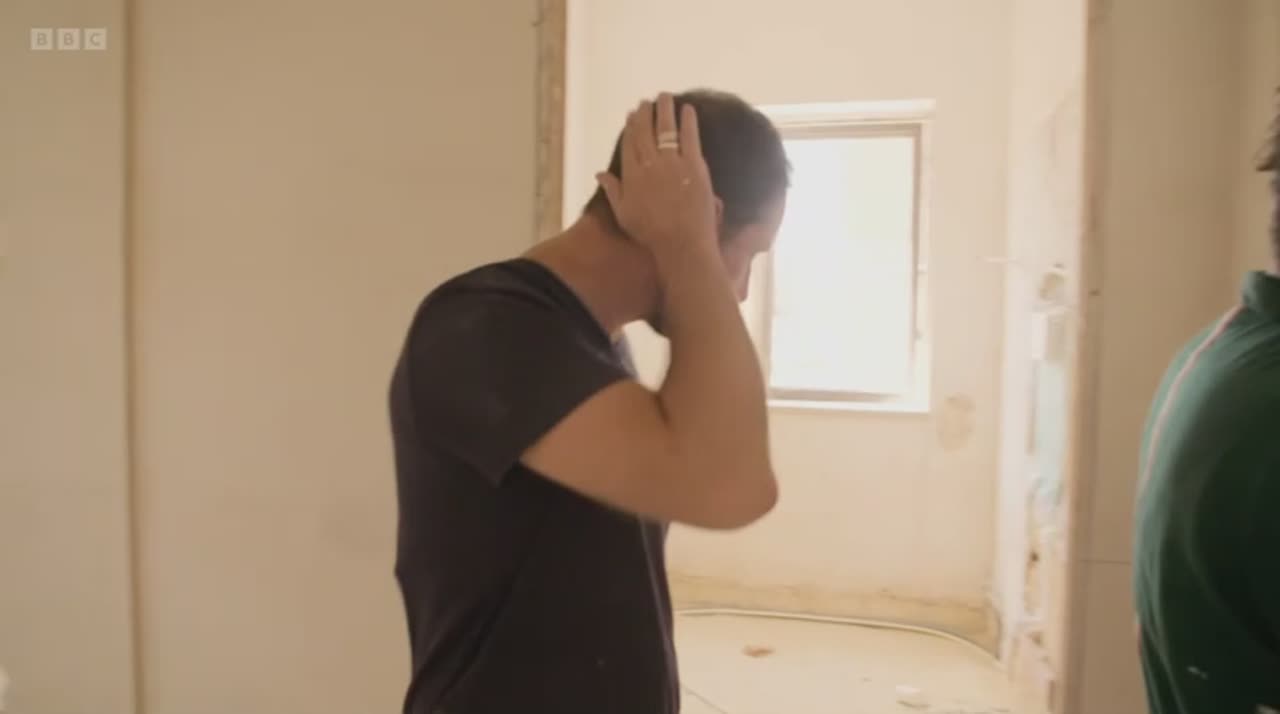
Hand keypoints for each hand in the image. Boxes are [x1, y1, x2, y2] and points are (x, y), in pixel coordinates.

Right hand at [595, 93, 718, 257]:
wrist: (682, 242)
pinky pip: (690, 136)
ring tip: (665, 96)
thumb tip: (599, 173)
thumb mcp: (624, 214)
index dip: (630, 126)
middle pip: (645, 131)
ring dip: (665, 110)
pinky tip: (688, 109)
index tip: (631, 114)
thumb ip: (613, 190)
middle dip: (644, 114)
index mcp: (632, 175)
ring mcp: (673, 162)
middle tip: (646, 102)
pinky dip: (688, 121)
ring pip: (666, 129)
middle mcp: (650, 163)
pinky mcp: (694, 165)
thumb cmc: (651, 233)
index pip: (629, 143)